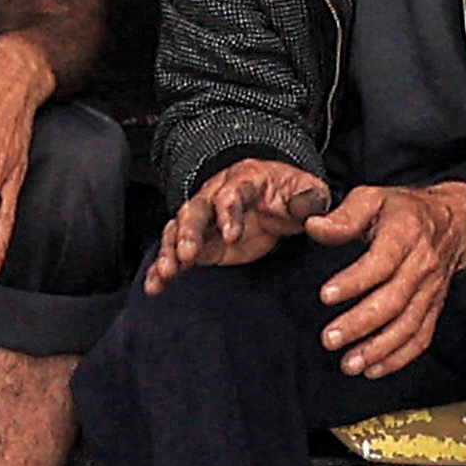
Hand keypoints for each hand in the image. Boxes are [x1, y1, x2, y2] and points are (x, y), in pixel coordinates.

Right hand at [153, 155, 330, 286]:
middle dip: (189, 231)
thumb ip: (309, 200)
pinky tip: (155, 285)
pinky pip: (175, 251)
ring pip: (179, 229)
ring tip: (165, 273)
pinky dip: (163, 267)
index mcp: (245, 180)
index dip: (229, 213)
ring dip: (170, 250)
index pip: (232, 193)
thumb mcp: (307, 191)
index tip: (231, 236)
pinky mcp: (200, 242)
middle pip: (196, 209)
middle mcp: (216, 195)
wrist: (274, 195)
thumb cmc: (290, 192)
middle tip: (186, 254)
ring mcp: (204, 219)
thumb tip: (309, 213)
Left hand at [304, 179, 465, 380]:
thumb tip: (315, 226)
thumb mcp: (373, 198)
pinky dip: (399, 357)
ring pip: (408, 325)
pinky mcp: (433, 308)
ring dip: (378, 348)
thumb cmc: (406, 211)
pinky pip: (420, 336)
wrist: (454, 222)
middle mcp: (422, 265)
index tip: (326, 295)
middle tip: (330, 338)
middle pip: (393, 300)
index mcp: (405, 234)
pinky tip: (375, 368)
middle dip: (361, 323)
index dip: (355, 280)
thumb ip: (343, 215)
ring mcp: (430, 290)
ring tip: (349, 363)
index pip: (381, 262)